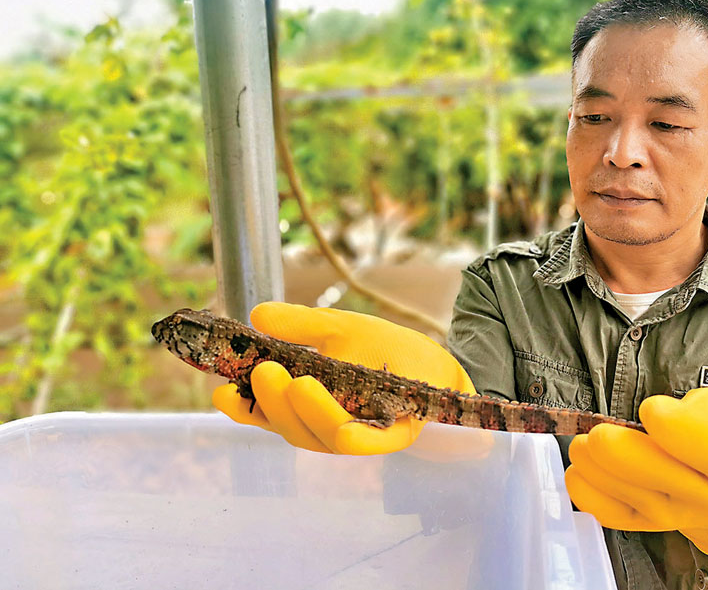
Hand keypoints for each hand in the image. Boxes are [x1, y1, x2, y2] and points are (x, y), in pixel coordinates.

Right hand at [212, 302, 474, 454]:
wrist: (438, 359)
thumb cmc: (385, 349)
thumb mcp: (338, 328)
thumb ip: (299, 325)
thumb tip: (257, 315)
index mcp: (310, 407)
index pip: (270, 416)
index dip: (244, 410)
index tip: (220, 393)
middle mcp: (330, 428)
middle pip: (293, 430)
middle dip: (272, 405)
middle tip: (261, 371)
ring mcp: (363, 437)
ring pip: (323, 438)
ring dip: (304, 413)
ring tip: (294, 381)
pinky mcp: (395, 435)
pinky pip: (366, 442)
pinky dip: (344, 429)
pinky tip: (333, 414)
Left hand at [564, 387, 707, 562]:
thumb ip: (697, 410)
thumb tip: (655, 417)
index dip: (675, 425)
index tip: (651, 408)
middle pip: (655, 474)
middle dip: (616, 447)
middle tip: (600, 432)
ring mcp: (676, 517)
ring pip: (625, 491)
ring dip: (592, 463)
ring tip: (583, 442)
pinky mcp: (647, 525)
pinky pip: (609, 513)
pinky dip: (585, 490)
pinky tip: (579, 469)